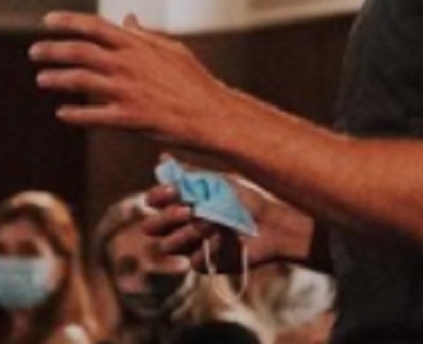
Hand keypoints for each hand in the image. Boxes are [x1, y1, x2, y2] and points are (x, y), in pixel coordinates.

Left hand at [29, 10, 228, 148]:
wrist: (211, 113)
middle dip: (53, 50)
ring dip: (57, 79)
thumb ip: (145, 35)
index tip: (48, 20)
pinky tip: (63, 113)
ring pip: (81, 81)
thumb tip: (126, 18)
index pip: (95, 26)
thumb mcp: (172, 49)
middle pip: (80, 52)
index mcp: (138, 45)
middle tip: (35, 51)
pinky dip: (75, 114)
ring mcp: (127, 91)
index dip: (69, 22)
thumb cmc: (194, 81)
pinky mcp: (129, 117)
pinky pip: (93, 115)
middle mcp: (129, 65)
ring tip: (42, 79)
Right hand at [143, 173, 316, 273]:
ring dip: (189, 233)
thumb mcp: (217, 183)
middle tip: (188, 211)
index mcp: (181, 203)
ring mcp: (190, 247)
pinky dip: (212, 246)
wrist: (271, 224)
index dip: (158, 197)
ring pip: (168, 245)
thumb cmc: (245, 199)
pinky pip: (194, 259)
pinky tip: (228, 239)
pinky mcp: (204, 263)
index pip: (154, 201)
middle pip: (152, 227)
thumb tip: (162, 158)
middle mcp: (180, 226)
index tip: (173, 190)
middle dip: (166, 219)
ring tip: (213, 223)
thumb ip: (189, 175)